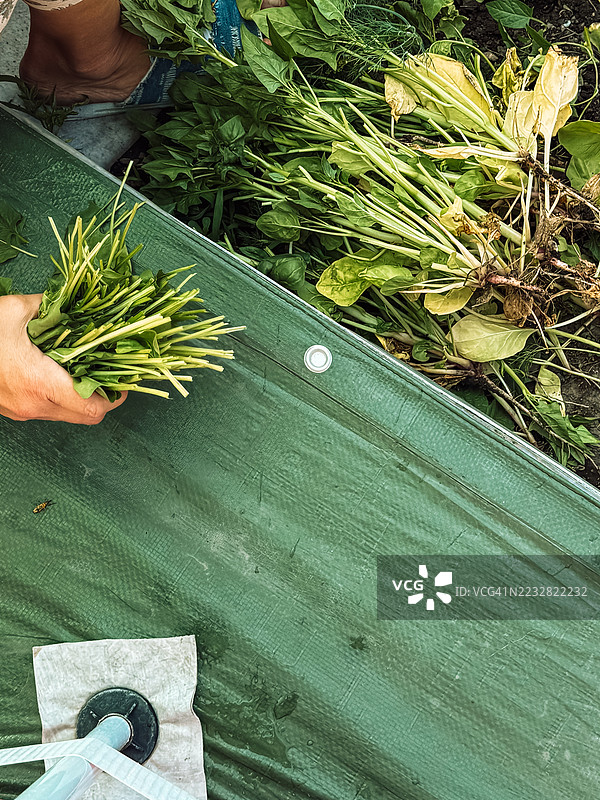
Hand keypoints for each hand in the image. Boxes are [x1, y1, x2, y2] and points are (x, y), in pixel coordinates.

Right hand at [0, 294, 126, 423]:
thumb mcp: (16, 310)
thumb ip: (52, 307)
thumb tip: (76, 300)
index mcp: (39, 383)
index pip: (92, 407)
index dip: (114, 397)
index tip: (123, 382)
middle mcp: (33, 405)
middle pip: (86, 418)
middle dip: (104, 400)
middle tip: (110, 377)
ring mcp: (22, 412)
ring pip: (67, 416)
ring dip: (82, 400)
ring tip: (88, 372)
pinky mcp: (14, 411)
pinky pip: (48, 411)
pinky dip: (62, 399)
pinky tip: (62, 375)